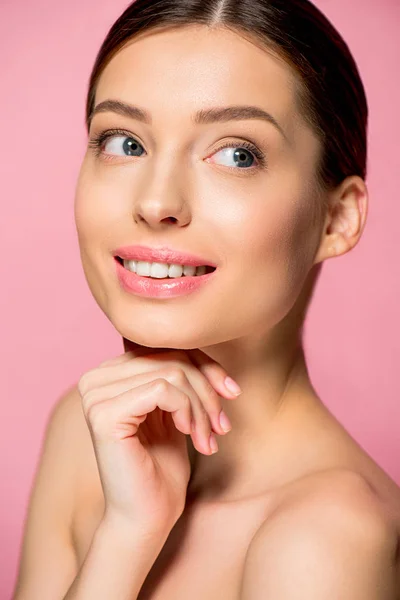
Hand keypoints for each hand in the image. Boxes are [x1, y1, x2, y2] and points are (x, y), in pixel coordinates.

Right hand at [77, 346, 239, 536]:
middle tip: (221, 425)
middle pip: (170, 356)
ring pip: (171, 371)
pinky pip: (162, 388)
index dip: (204, 366)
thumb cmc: (163, 466)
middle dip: (206, 389)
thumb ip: (179, 373)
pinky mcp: (103, 412)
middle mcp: (96, 377)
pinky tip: (191, 435)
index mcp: (110, 373)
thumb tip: (202, 334)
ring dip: (202, 405)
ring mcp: (94, 393)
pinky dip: (188, 410)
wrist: (147, 517)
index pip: (165, 347)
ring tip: (209, 436)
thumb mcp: (177, 408)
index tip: (231, 392)